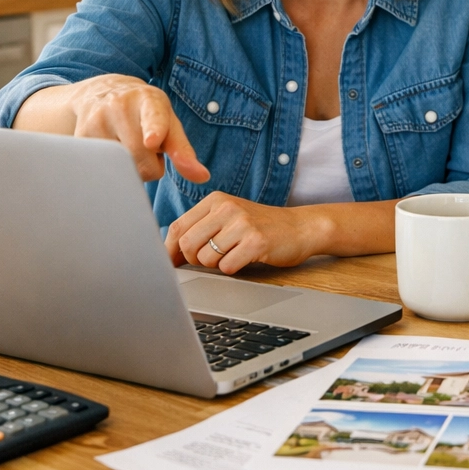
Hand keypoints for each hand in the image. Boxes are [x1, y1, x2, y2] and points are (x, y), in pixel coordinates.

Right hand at [64, 74, 208, 183]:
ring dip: (129, 170)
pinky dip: (111, 171)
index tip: (152, 141)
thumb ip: (184, 151)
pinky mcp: (78, 138)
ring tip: (128, 150)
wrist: (102, 93)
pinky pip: (101, 170)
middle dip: (149, 166)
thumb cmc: (145, 113)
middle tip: (147, 152)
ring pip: (118, 168)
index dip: (154, 131)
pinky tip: (111, 154)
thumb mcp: (169, 122)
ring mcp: (95, 121)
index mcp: (148, 100)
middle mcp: (118, 105)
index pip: (153, 118)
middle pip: (139, 156)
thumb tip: (202, 177)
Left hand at [166, 192, 327, 273]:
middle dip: (193, 260)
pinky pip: (227, 267)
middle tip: (209, 260)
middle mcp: (227, 207)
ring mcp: (242, 223)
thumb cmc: (260, 227)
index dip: (169, 250)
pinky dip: (232, 269)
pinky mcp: (256, 241)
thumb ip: (200, 229)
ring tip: (233, 255)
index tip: (170, 264)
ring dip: (215, 265)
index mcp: (216, 200)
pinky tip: (245, 259)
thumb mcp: (228, 218)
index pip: (178, 227)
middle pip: (187, 244)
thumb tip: (168, 253)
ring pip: (206, 258)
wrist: (300, 227)